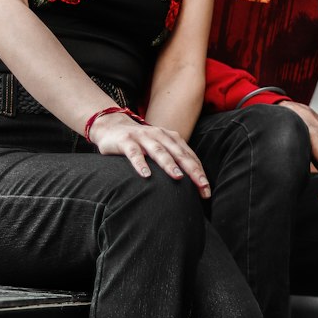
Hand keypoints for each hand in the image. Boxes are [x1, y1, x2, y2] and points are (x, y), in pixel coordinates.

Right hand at [89, 111, 210, 198]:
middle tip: (202, 185)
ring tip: (178, 177)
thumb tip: (192, 183)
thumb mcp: (159, 148)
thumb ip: (173, 159)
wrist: (111, 127)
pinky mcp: (126, 141)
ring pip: (159, 151)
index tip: (206, 190)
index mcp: (171, 138)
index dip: (199, 172)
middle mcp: (159, 135)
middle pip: (179, 154)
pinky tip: (146, 175)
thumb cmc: (140, 142)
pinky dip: (140, 164)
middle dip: (192, 170)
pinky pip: (134, 153)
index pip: (189, 156)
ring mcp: (142, 137)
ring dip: (169, 164)